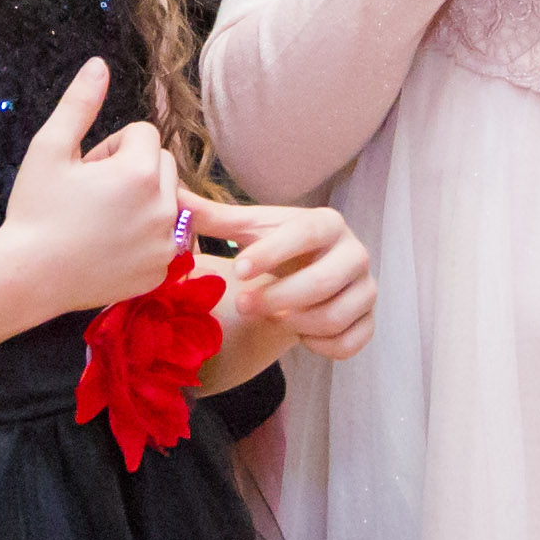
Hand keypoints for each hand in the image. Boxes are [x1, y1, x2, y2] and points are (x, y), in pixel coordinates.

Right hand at [0, 60, 191, 314]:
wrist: (27, 277)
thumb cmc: (34, 211)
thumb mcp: (49, 150)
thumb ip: (79, 104)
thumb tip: (99, 65)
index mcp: (140, 172)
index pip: (143, 133)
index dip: (111, 147)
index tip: (85, 170)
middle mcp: (164, 207)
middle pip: (162, 165)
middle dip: (132, 171)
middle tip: (91, 194)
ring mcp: (166, 243)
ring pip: (166, 202)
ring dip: (141, 203)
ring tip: (99, 221)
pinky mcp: (160, 270)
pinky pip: (163, 240)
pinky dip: (142, 239)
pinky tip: (107, 248)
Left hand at [196, 198, 374, 361]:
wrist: (306, 274)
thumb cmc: (273, 249)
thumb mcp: (246, 231)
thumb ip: (211, 217)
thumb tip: (171, 195)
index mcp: (327, 223)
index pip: (306, 232)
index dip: (272, 252)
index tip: (237, 269)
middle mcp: (355, 253)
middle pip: (323, 281)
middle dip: (276, 298)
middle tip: (241, 304)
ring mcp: (366, 289)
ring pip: (334, 316)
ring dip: (294, 323)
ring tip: (270, 317)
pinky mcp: (369, 321)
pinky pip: (348, 343)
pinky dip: (319, 345)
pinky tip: (297, 334)